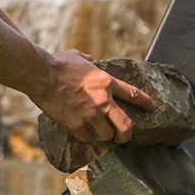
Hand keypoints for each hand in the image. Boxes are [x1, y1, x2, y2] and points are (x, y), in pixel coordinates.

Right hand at [33, 52, 156, 147]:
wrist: (41, 75)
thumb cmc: (58, 63)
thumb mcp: (79, 57)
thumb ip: (89, 61)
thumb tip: (91, 61)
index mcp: (106, 82)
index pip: (133, 94)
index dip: (145, 102)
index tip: (152, 107)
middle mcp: (102, 100)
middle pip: (126, 125)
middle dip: (127, 134)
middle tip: (124, 137)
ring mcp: (90, 114)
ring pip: (107, 135)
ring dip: (105, 137)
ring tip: (102, 135)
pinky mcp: (76, 124)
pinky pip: (88, 138)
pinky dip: (88, 138)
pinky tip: (85, 135)